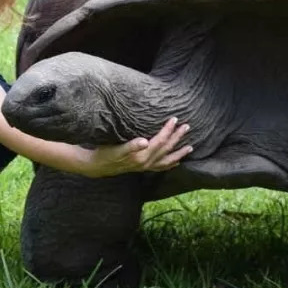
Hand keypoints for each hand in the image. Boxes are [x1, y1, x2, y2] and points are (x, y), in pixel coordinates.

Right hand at [78, 117, 192, 177]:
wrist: (97, 166)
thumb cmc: (106, 154)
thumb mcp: (116, 148)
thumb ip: (131, 146)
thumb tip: (145, 142)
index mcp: (141, 156)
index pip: (159, 141)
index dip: (168, 130)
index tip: (174, 119)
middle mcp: (146, 163)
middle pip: (166, 149)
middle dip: (177, 138)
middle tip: (187, 127)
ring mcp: (145, 167)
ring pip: (167, 161)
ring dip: (178, 153)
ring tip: (190, 148)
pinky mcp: (142, 168)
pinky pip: (160, 167)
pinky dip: (170, 164)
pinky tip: (176, 162)